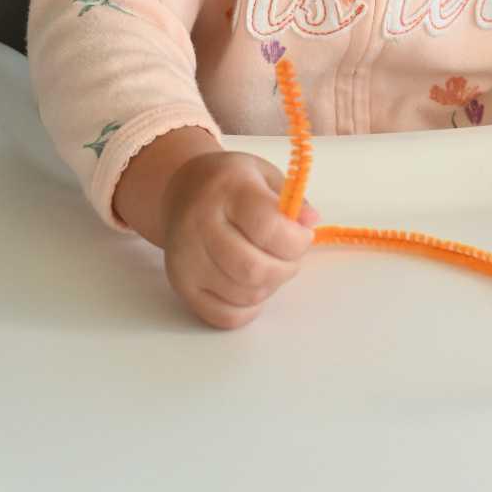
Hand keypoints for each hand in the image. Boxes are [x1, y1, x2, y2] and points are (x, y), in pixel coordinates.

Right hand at [160, 149, 318, 328]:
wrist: (182, 190)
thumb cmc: (230, 183)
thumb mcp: (265, 175)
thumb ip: (292, 200)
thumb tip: (309, 222)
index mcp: (228, 189)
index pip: (267, 228)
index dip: (296, 240)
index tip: (303, 235)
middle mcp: (201, 223)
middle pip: (255, 269)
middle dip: (286, 268)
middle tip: (289, 256)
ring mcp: (187, 257)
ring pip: (244, 295)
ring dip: (270, 287)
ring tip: (270, 265)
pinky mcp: (181, 284)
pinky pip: (224, 316)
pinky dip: (248, 309)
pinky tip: (252, 287)